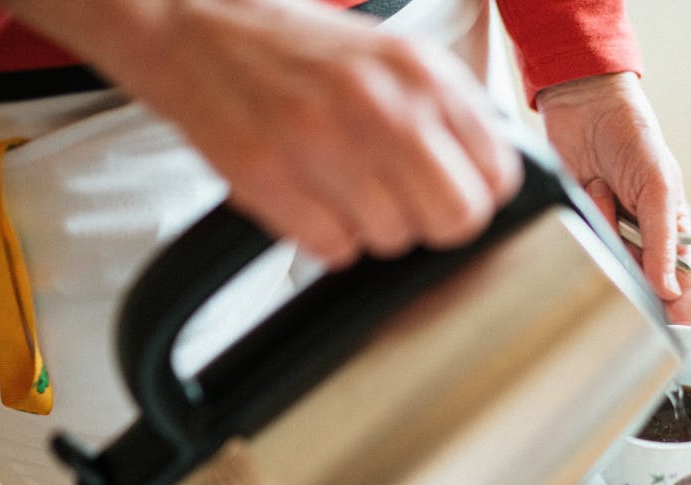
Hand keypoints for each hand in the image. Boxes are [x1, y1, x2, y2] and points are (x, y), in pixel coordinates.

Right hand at [1, 0, 521, 267]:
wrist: (193, 27)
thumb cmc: (294, 51)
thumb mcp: (390, 58)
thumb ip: (446, 112)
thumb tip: (488, 178)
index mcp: (420, 72)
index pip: (496, 175)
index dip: (473, 196)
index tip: (447, 192)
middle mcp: (380, 104)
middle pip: (455, 218)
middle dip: (430, 225)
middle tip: (399, 205)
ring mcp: (322, 141)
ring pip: (393, 240)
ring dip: (370, 229)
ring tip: (339, 189)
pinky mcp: (269, 176)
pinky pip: (333, 250)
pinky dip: (322, 237)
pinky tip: (307, 198)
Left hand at [536, 72, 690, 323]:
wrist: (584, 106)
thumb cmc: (633, 136)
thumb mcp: (659, 188)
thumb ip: (664, 241)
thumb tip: (669, 290)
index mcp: (670, 230)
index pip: (679, 282)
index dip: (676, 305)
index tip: (671, 323)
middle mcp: (638, 239)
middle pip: (637, 280)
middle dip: (628, 256)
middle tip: (621, 215)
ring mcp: (607, 235)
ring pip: (604, 264)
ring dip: (604, 226)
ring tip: (603, 188)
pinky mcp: (577, 228)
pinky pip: (577, 246)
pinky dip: (584, 220)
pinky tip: (588, 191)